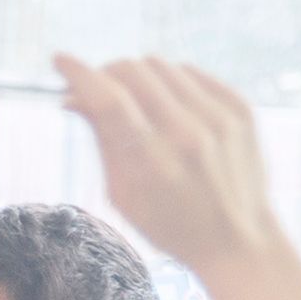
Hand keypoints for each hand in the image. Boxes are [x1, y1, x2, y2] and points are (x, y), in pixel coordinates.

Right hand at [55, 54, 300, 299]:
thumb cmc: (170, 224)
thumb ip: (102, 140)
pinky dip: (171, 81)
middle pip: (133, 72)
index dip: (79, 74)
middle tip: (98, 89)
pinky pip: (193, 73)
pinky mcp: (240, 109)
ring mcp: (218, 118)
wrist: (239, 239)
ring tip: (136, 101)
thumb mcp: (123, 194)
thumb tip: (74, 98)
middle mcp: (187, 134)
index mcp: (152, 162)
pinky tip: (168, 103)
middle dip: (106, 74)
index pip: (108, 100)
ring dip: (138, 76)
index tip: (61, 60)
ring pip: (161, 66)